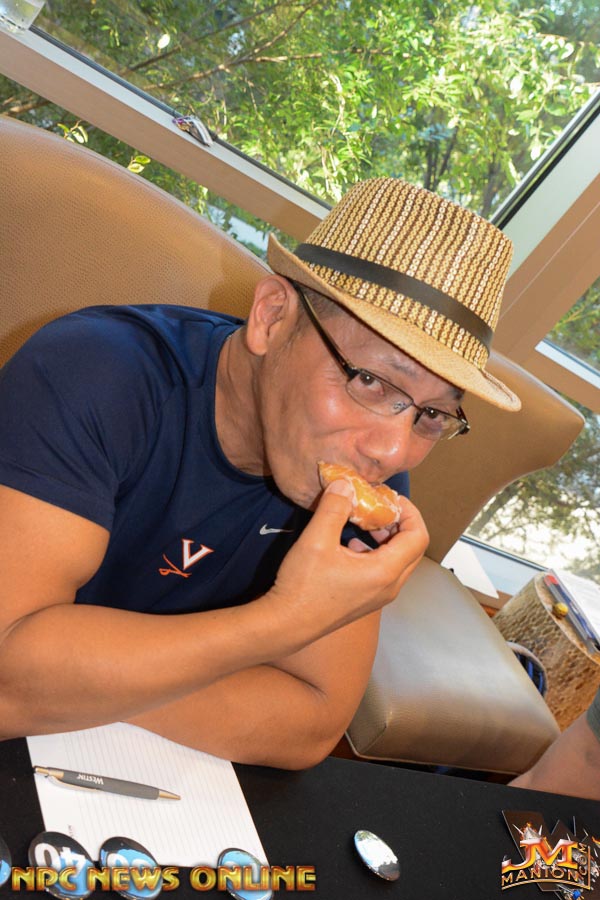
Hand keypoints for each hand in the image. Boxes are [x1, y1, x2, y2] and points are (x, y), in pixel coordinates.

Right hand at [263, 479, 427, 641]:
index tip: (390, 497)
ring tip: (365, 521)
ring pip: (399, 560)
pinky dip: (377, 551)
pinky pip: (385, 571)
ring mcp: (380, 596)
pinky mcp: (367, 600)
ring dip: (388, 536)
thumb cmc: (302, 587)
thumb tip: (345, 484)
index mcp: (385, 571)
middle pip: (413, 548)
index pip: (418, 536)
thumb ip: (334, 507)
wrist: (286, 624)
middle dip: (399, 522)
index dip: (409, 511)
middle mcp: (389, 586)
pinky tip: (351, 544)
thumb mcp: (316, 540)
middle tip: (378, 506)